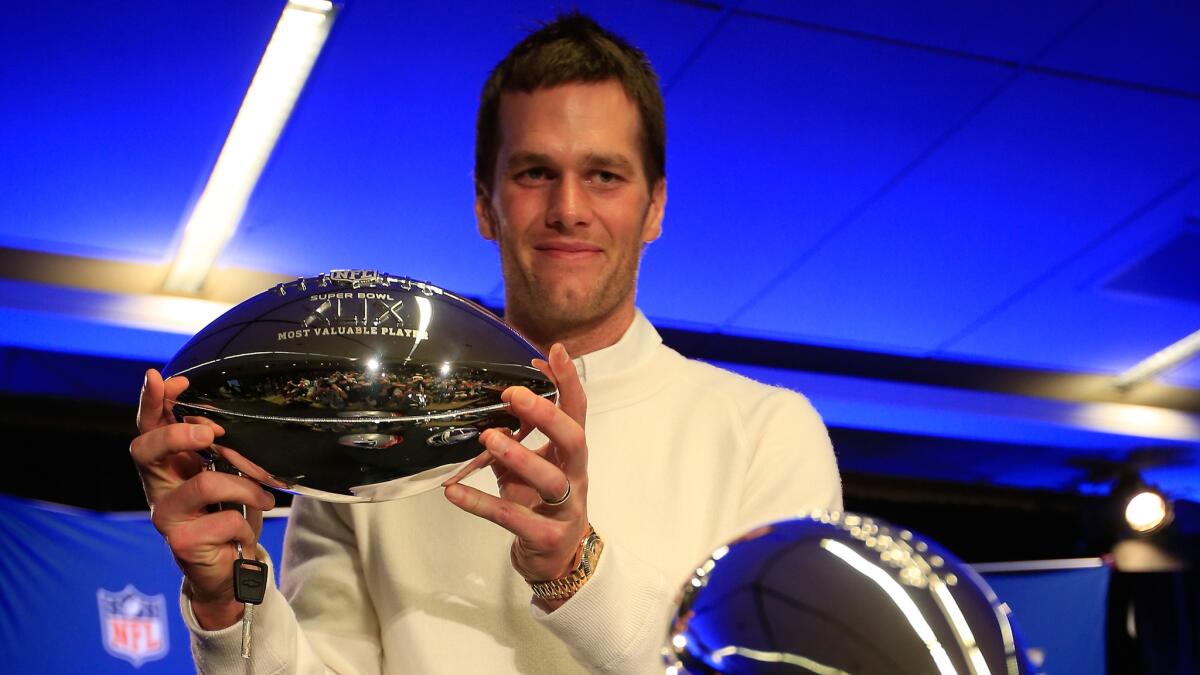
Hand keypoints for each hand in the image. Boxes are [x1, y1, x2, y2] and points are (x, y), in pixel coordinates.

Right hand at [130, 369, 275, 628]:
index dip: (150, 402)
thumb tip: (221, 425)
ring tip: (264, 496)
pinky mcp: (181, 544)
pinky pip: (225, 520)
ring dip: (243, 487)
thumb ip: (220, 449)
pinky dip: (245, 523)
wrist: (231, 569)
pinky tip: (245, 534)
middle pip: (145, 449)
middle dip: (178, 433)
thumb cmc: (228, 515)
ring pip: (203, 484)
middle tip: (210, 433)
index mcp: (167, 466)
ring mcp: (166, 517)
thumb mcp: (227, 475)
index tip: (162, 378)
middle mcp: (158, 489)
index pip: (148, 428)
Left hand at [443, 344, 588, 608]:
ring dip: (520, 456)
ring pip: (550, 480)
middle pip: (574, 440)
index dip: (569, 382)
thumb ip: (518, 434)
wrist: (556, 561)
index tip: (555, 351)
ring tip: (488, 438)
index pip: (577, 412)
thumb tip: (497, 394)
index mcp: (571, 455)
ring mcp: (565, 509)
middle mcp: (575, 477)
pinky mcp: (546, 537)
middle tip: (514, 394)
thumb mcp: (531, 465)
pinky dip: (481, 503)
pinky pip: (512, 518)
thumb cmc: (540, 503)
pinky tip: (453, 491)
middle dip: (547, 415)